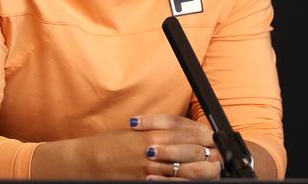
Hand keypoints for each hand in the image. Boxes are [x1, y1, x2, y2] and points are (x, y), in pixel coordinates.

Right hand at [31, 113, 221, 179]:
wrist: (89, 162)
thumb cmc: (110, 145)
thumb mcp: (134, 131)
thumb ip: (158, 130)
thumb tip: (181, 132)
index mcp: (151, 131)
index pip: (186, 131)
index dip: (204, 134)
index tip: (213, 137)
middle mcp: (153, 148)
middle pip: (192, 149)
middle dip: (208, 152)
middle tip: (218, 154)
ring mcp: (151, 168)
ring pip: (187, 169)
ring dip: (202, 169)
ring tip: (212, 168)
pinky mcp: (146, 182)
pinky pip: (172, 183)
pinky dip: (184, 182)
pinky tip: (191, 181)